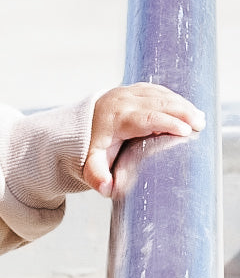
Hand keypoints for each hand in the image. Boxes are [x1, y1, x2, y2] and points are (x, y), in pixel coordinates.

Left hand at [84, 83, 204, 197]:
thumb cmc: (87, 148)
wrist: (77, 127)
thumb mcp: (90, 165)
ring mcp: (129, 92)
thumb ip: (97, 177)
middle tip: (200, 124)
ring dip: (181, 104)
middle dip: (182, 111)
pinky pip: (157, 91)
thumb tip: (107, 188)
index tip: (186, 131)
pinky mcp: (134, 89)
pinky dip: (174, 99)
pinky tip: (186, 109)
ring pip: (161, 94)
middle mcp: (123, 101)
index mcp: (116, 118)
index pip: (147, 118)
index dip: (167, 123)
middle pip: (158, 102)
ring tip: (198, 118)